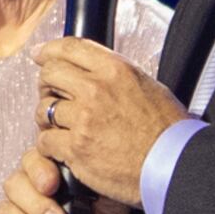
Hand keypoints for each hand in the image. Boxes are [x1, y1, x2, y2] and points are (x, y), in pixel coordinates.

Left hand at [33, 33, 184, 204]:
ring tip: (58, 127)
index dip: (49, 50)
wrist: (174, 166)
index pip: (70, 47)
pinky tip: (62, 149)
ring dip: (47, 118)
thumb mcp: (147, 86)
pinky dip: (50, 145)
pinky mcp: (76, 148)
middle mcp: (96, 89)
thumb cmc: (168, 131)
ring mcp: (83, 119)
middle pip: (49, 74)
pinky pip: (45, 140)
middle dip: (46, 85)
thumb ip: (116, 76)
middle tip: (50, 96)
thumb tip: (93, 72)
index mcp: (116, 70)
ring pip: (44, 108)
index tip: (40, 55)